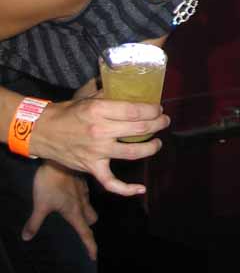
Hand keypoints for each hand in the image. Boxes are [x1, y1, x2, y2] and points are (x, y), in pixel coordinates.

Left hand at [22, 161, 97, 259]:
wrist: (58, 160)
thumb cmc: (50, 184)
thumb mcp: (40, 204)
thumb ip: (34, 222)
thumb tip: (26, 237)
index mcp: (75, 212)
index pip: (85, 233)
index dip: (90, 246)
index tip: (94, 256)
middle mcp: (83, 203)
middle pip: (92, 219)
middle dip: (87, 225)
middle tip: (79, 226)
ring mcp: (84, 191)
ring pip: (90, 206)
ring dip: (85, 211)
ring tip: (74, 210)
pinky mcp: (83, 181)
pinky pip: (85, 194)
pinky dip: (81, 198)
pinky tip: (72, 194)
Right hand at [29, 91, 169, 196]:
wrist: (43, 131)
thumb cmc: (68, 112)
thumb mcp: (88, 96)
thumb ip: (109, 91)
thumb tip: (129, 83)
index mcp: (99, 110)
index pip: (135, 110)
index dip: (152, 110)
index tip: (158, 109)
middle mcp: (100, 131)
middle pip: (139, 130)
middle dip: (158, 124)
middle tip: (164, 121)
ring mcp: (96, 151)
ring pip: (132, 153)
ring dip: (151, 148)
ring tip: (157, 143)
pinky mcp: (91, 167)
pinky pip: (111, 182)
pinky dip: (127, 189)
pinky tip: (141, 189)